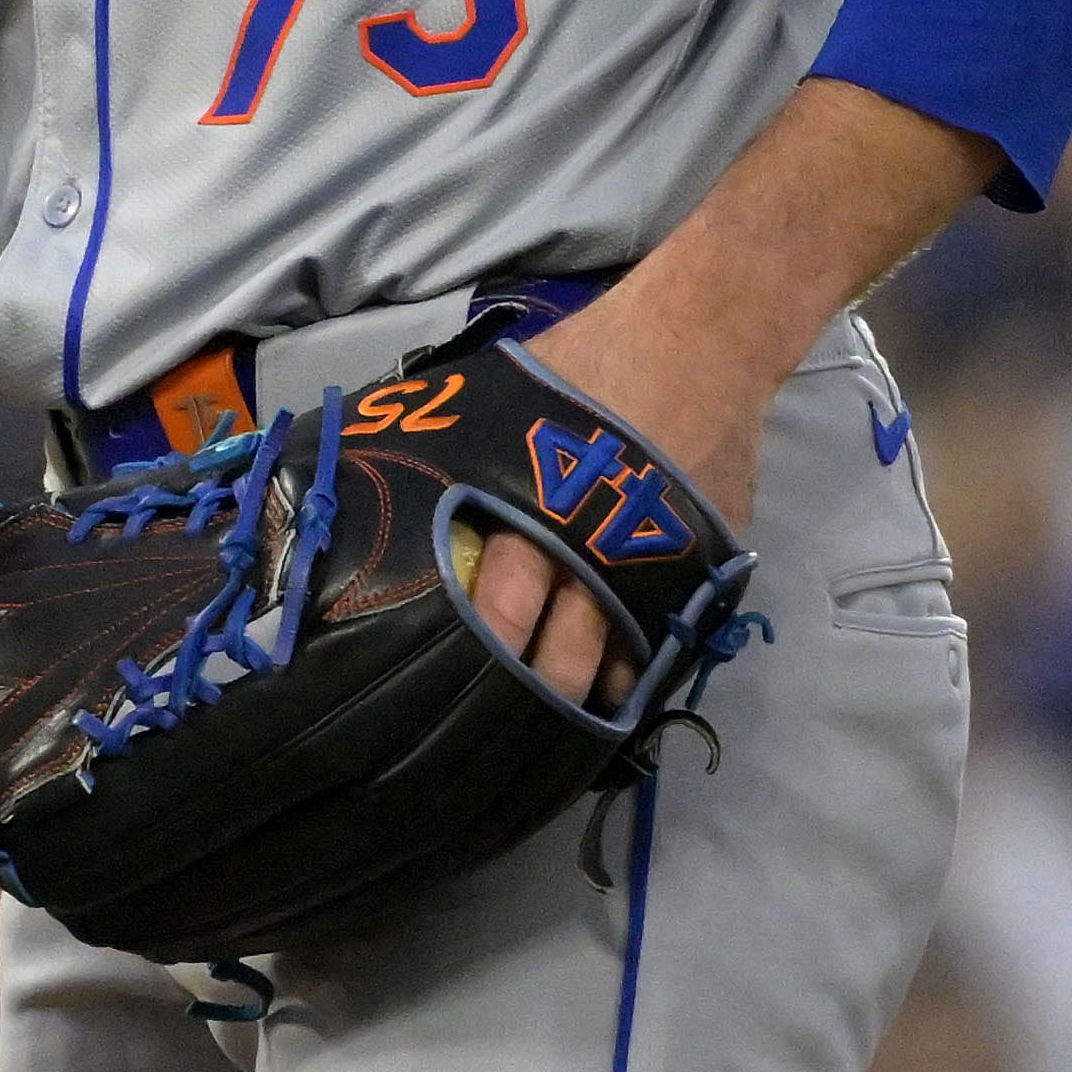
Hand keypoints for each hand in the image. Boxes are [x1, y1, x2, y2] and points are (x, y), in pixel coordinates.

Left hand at [461, 280, 769, 711]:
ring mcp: (643, 559)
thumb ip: (455, 449)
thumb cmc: (586, 367)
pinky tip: (609, 696)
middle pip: (541, 641)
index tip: (434, 680)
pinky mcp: (692, 565)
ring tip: (537, 728)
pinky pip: (655, 637)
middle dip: (509, 686)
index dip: (467, 647)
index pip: (490, 598)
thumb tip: (374, 472)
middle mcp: (582, 542)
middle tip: (478, 722)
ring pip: (597, 652)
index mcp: (526, 500)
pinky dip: (630, 670)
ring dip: (567, 692)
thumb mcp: (503, 398)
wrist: (697, 344)